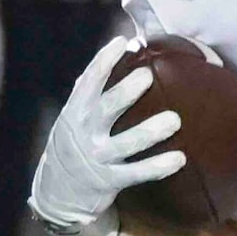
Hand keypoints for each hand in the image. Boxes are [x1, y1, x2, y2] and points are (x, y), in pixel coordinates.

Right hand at [28, 38, 184, 235]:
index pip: (88, 82)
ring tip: (174, 120)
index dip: (103, 61)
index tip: (121, 42)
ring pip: (126, 144)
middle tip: (147, 76)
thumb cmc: (74, 145)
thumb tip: (116, 56)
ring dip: (150, 132)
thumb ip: (90, 93)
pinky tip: (179, 159)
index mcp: (75, 112)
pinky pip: (137, 173)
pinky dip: (158, 167)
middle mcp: (83, 134)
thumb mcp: (74, 119)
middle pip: (106, 109)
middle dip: (125, 92)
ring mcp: (96, 158)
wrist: (57, 193)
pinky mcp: (108, 181)